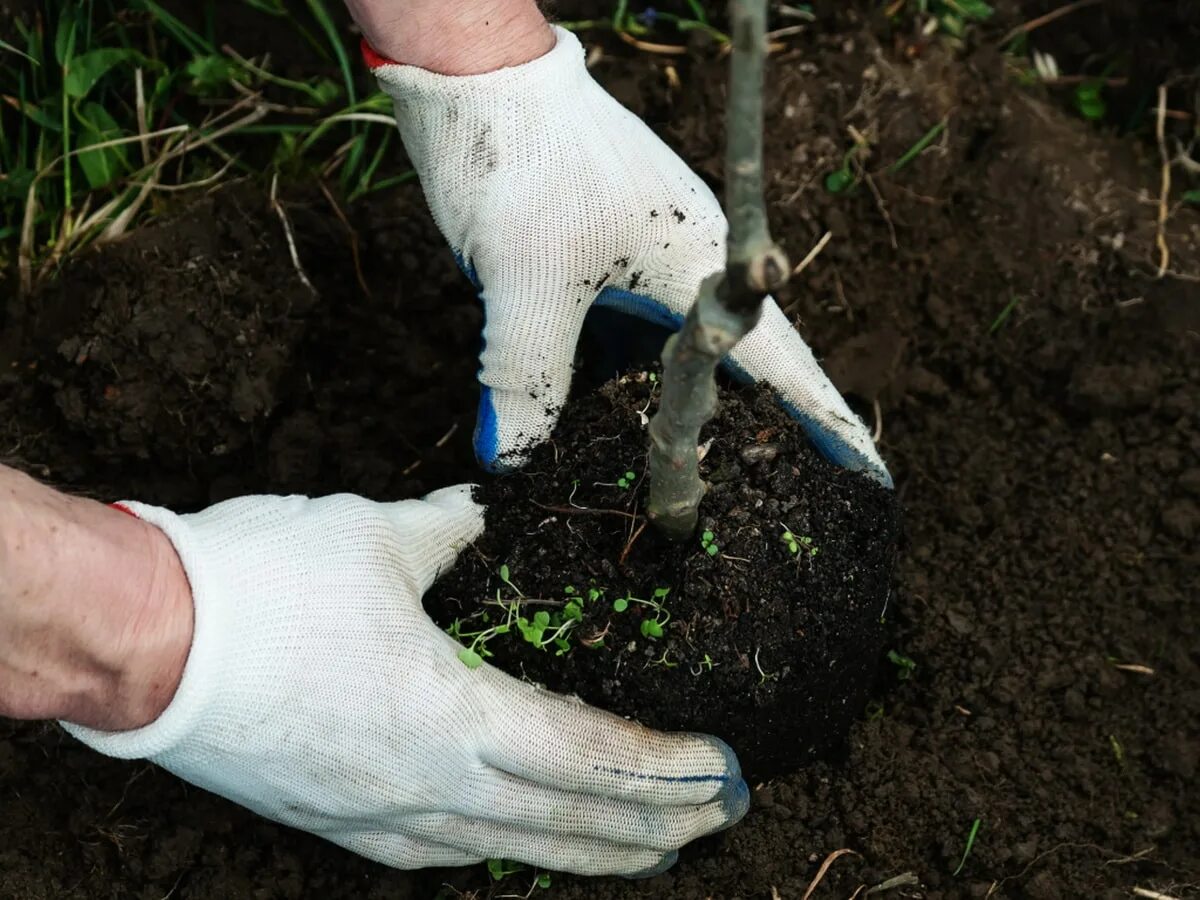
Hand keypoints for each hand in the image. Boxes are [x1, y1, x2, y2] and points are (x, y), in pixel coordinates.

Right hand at [62, 486, 747, 874]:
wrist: (143, 647)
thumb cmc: (259, 588)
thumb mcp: (375, 536)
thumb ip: (451, 531)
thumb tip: (485, 513)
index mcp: (449, 715)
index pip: (585, 756)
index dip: (660, 769)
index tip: (718, 771)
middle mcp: (427, 785)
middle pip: (566, 821)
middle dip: (651, 824)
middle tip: (715, 821)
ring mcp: (382, 815)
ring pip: (513, 851)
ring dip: (591, 851)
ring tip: (652, 852)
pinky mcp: (342, 821)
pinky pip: (449, 851)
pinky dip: (510, 851)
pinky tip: (528, 848)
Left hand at [368, 26, 889, 485]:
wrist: (478, 74)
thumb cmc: (520, 159)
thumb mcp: (524, 278)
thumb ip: (528, 374)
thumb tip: (513, 462)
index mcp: (701, 266)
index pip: (782, 364)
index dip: (827, 424)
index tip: (869, 476)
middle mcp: (685, 271)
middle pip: (734, 372)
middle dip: (756, 439)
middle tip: (775, 506)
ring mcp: (641, 267)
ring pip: (672, 364)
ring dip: (676, 420)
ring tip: (684, 490)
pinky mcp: (598, 265)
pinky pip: (622, 345)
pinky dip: (616, 390)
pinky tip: (599, 430)